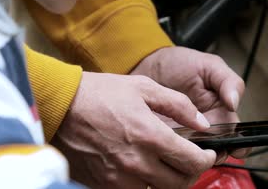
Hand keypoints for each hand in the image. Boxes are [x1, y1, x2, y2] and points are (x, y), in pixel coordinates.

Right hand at [51, 72, 216, 188]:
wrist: (59, 105)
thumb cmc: (100, 93)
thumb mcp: (143, 87)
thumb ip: (178, 105)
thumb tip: (202, 123)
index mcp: (149, 135)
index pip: (191, 161)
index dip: (206, 160)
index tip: (207, 154)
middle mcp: (136, 161)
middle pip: (179, 183)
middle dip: (192, 173)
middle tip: (191, 161)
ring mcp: (118, 177)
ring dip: (168, 181)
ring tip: (168, 166)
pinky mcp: (103, 184)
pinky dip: (145, 185)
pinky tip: (144, 169)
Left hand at [131, 47, 247, 159]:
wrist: (144, 64)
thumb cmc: (178, 64)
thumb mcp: (208, 66)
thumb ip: (227, 81)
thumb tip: (234, 103)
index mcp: (221, 114)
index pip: (235, 136)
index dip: (237, 144)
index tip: (233, 146)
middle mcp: (204, 130)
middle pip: (216, 151)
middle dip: (212, 153)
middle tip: (203, 145)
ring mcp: (183, 138)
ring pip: (193, 157)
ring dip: (191, 154)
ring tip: (183, 142)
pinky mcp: (163, 141)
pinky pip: (170, 154)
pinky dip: (170, 153)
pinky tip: (167, 144)